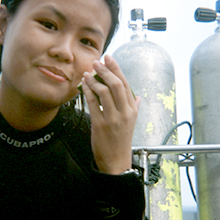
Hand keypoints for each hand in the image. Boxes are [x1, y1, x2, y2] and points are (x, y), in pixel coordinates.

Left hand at [82, 55, 140, 174]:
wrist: (116, 161)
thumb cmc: (121, 141)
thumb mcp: (131, 123)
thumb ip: (133, 107)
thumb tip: (136, 96)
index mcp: (132, 109)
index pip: (125, 84)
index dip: (116, 69)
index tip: (108, 58)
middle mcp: (125, 112)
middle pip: (116, 84)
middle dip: (105, 70)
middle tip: (96, 62)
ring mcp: (113, 118)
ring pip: (104, 92)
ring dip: (94, 80)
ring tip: (88, 72)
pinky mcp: (100, 124)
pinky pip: (93, 103)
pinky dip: (87, 91)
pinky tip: (83, 85)